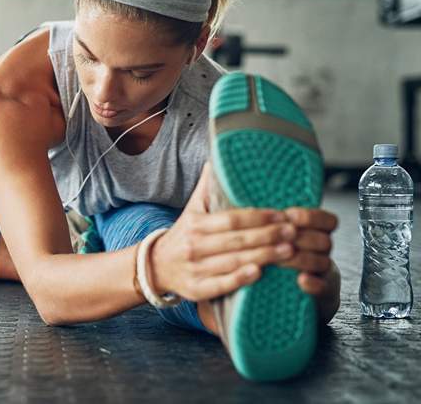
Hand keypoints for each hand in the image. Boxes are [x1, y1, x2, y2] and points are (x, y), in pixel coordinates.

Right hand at [148, 163, 298, 300]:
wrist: (155, 266)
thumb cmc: (183, 235)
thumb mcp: (192, 209)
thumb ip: (207, 187)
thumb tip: (218, 158)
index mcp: (195, 224)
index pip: (231, 219)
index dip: (258, 217)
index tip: (281, 214)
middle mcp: (193, 246)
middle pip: (236, 240)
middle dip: (268, 236)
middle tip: (293, 232)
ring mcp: (195, 269)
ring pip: (233, 262)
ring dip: (263, 257)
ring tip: (289, 251)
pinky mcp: (196, 290)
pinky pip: (221, 285)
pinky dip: (240, 279)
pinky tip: (260, 273)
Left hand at [278, 207, 338, 298]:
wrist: (290, 297)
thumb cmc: (276, 261)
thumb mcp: (276, 240)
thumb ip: (269, 226)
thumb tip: (247, 209)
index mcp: (314, 234)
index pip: (326, 220)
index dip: (310, 216)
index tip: (290, 215)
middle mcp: (322, 252)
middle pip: (323, 240)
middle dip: (301, 238)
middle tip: (280, 240)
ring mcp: (323, 274)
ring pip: (323, 262)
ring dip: (300, 259)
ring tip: (278, 260)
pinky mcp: (322, 295)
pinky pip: (323, 288)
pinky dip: (312, 283)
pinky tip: (301, 280)